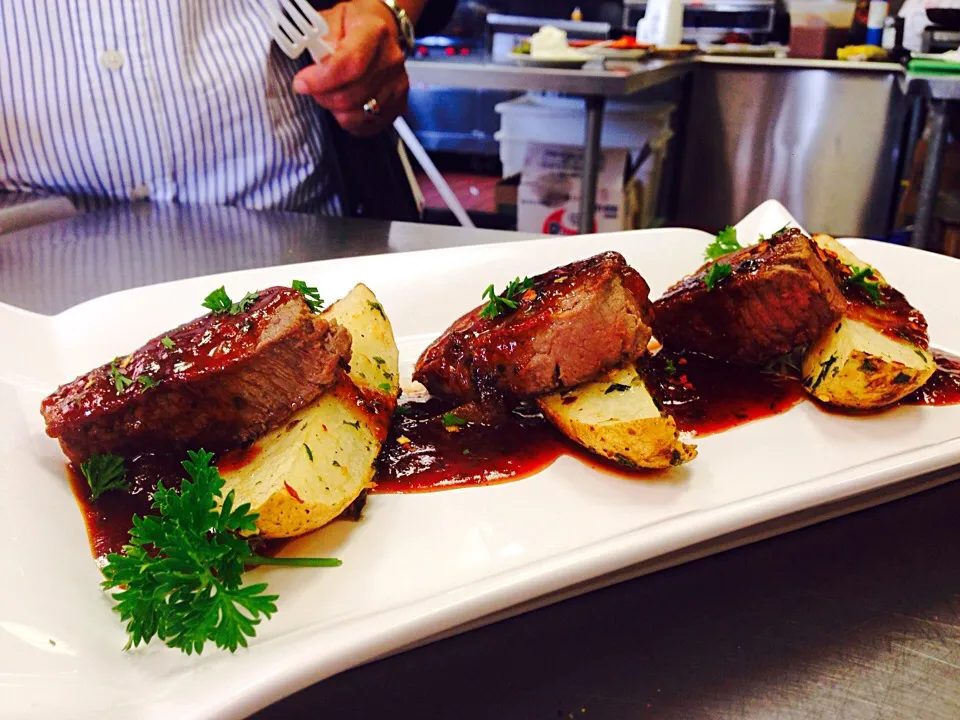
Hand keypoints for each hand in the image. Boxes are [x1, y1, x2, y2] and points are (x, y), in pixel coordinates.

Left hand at [292, 0, 408, 136]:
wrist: (379, 32)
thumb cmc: (354, 25)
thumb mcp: (330, 19)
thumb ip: (320, 40)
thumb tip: (318, 66)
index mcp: (374, 32)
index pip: (350, 63)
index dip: (321, 80)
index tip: (301, 83)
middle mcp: (390, 59)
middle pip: (350, 95)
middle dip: (322, 95)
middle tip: (312, 86)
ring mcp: (397, 85)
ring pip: (356, 115)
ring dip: (334, 108)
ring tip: (329, 92)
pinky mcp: (398, 104)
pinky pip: (367, 126)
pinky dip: (349, 120)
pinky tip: (343, 104)